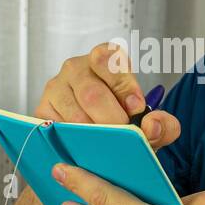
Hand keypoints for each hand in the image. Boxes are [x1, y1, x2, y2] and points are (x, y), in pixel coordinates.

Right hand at [34, 43, 179, 148]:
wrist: (94, 144)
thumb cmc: (123, 124)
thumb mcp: (149, 125)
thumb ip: (163, 125)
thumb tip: (153, 126)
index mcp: (105, 59)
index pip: (110, 58)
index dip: (124, 84)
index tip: (136, 107)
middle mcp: (76, 67)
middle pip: (92, 93)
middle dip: (111, 119)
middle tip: (122, 135)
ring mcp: (56, 87)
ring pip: (74, 115)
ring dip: (94, 135)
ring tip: (106, 144)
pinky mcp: (42, 109)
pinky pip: (57, 128)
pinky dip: (74, 142)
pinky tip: (85, 146)